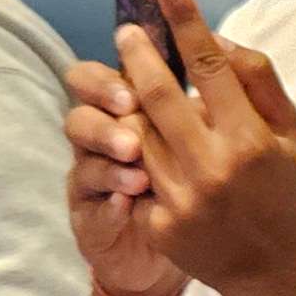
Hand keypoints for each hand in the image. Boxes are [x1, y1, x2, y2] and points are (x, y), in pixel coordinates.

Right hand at [60, 56, 188, 295]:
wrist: (196, 242)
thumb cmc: (205, 180)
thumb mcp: (212, 135)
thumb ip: (208, 94)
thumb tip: (215, 53)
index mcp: (123, 115)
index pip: (94, 81)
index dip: (106, 79)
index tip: (132, 82)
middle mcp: (102, 144)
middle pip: (80, 115)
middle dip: (102, 110)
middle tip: (130, 108)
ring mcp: (95, 185)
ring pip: (83, 162)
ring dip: (107, 158)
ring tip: (136, 160)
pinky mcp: (95, 223)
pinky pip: (92, 213)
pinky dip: (109, 207)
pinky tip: (126, 205)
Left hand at [113, 0, 295, 295]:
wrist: (273, 271)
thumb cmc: (282, 191)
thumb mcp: (289, 132)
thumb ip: (257, 80)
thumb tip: (215, 38)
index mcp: (250, 137)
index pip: (210, 64)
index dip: (184, 19)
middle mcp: (214, 165)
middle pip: (158, 93)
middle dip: (137, 54)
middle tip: (126, 33)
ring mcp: (182, 197)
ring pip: (138, 131)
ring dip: (128, 104)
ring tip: (127, 86)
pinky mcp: (159, 223)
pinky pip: (136, 172)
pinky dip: (133, 153)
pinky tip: (136, 146)